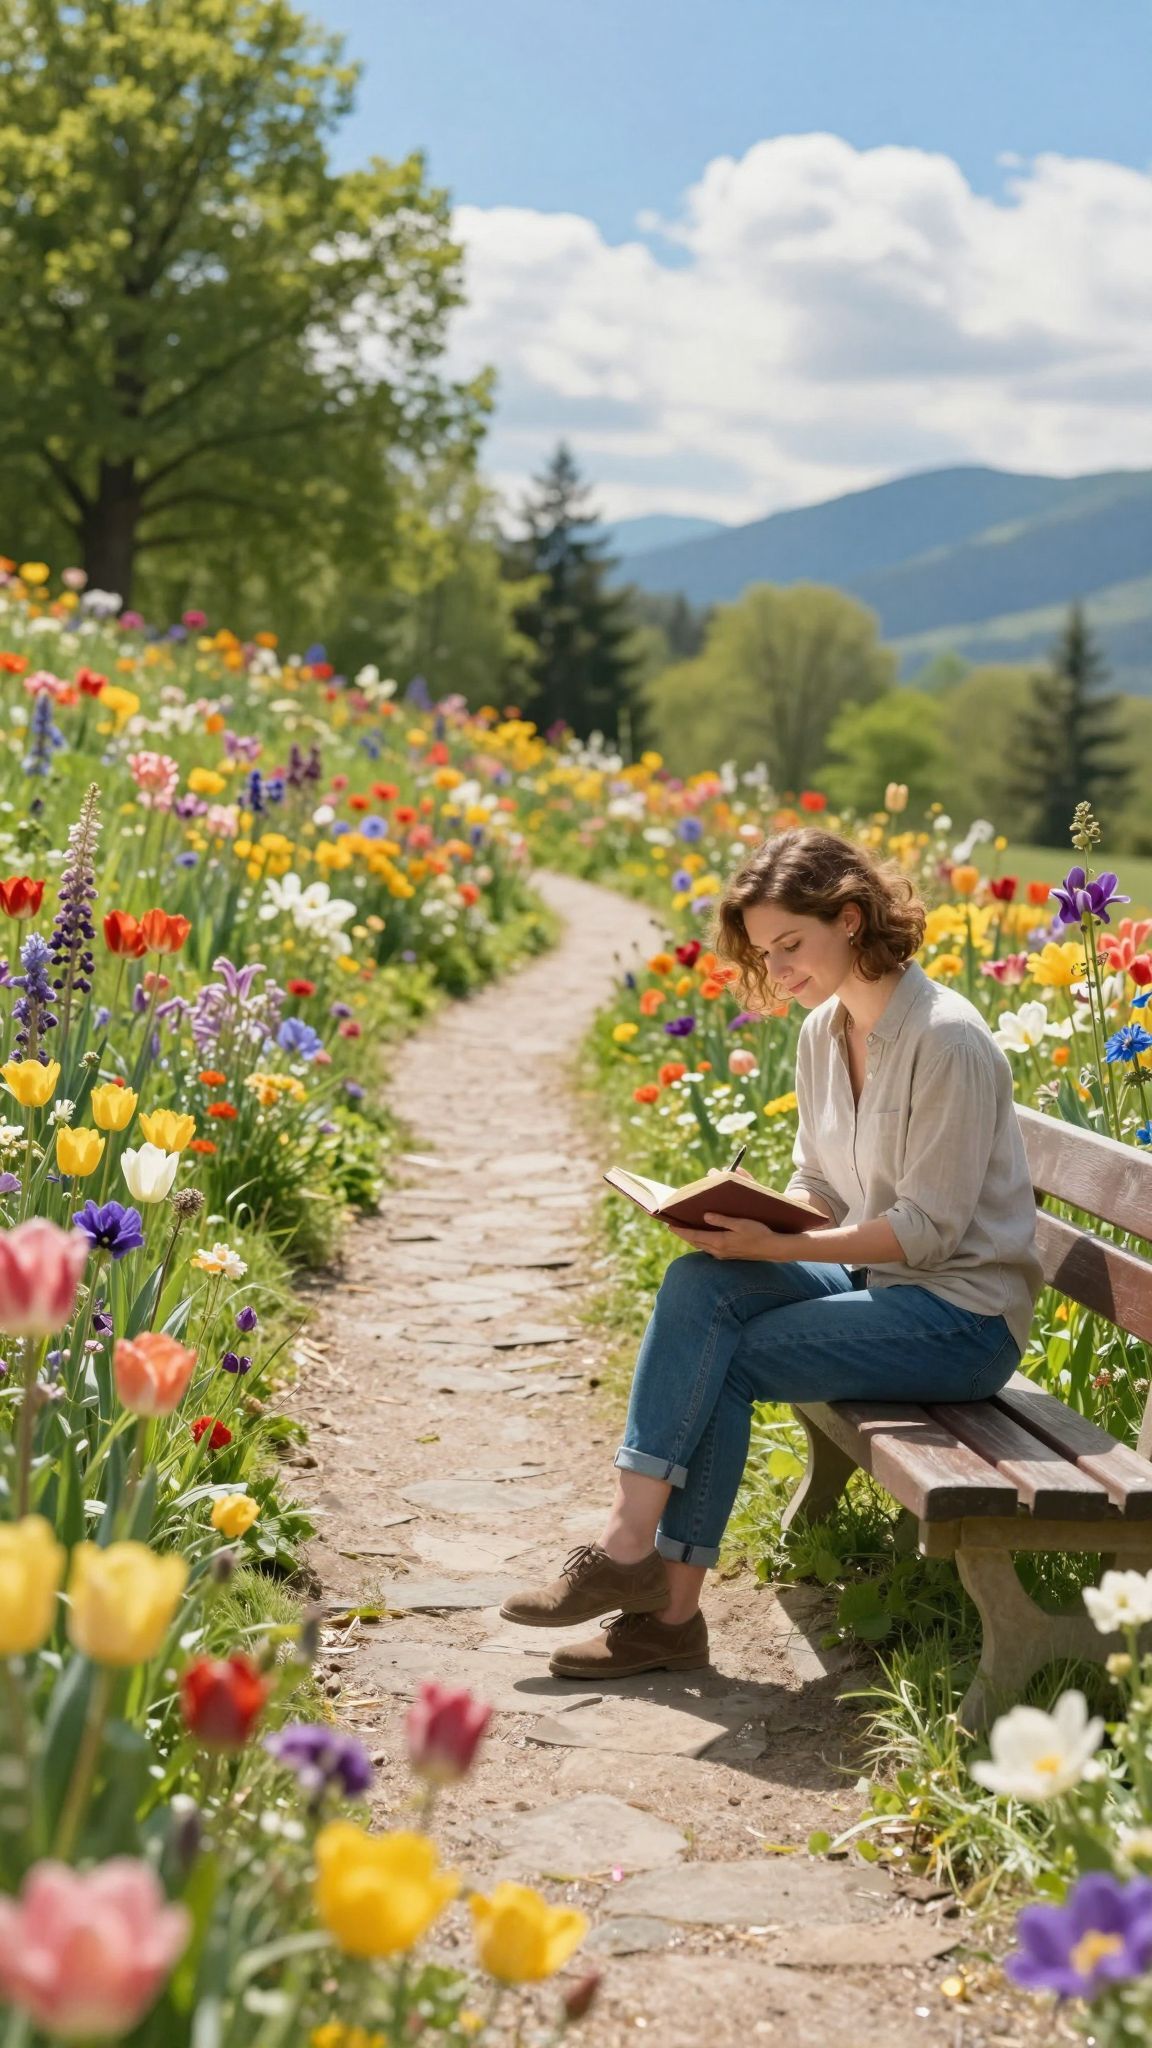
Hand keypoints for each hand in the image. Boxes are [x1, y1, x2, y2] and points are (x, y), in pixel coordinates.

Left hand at [666, 1213, 788, 1260]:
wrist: (772, 1249)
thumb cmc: (758, 1233)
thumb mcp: (741, 1224)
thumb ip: (722, 1220)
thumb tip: (705, 1216)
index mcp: (720, 1242)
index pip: (695, 1236)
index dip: (681, 1231)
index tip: (669, 1225)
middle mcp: (719, 1250)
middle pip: (695, 1242)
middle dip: (683, 1234)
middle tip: (673, 1226)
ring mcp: (723, 1255)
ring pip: (702, 1246)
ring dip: (692, 1239)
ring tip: (684, 1231)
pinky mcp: (728, 1256)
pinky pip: (709, 1249)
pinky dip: (702, 1242)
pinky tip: (702, 1238)